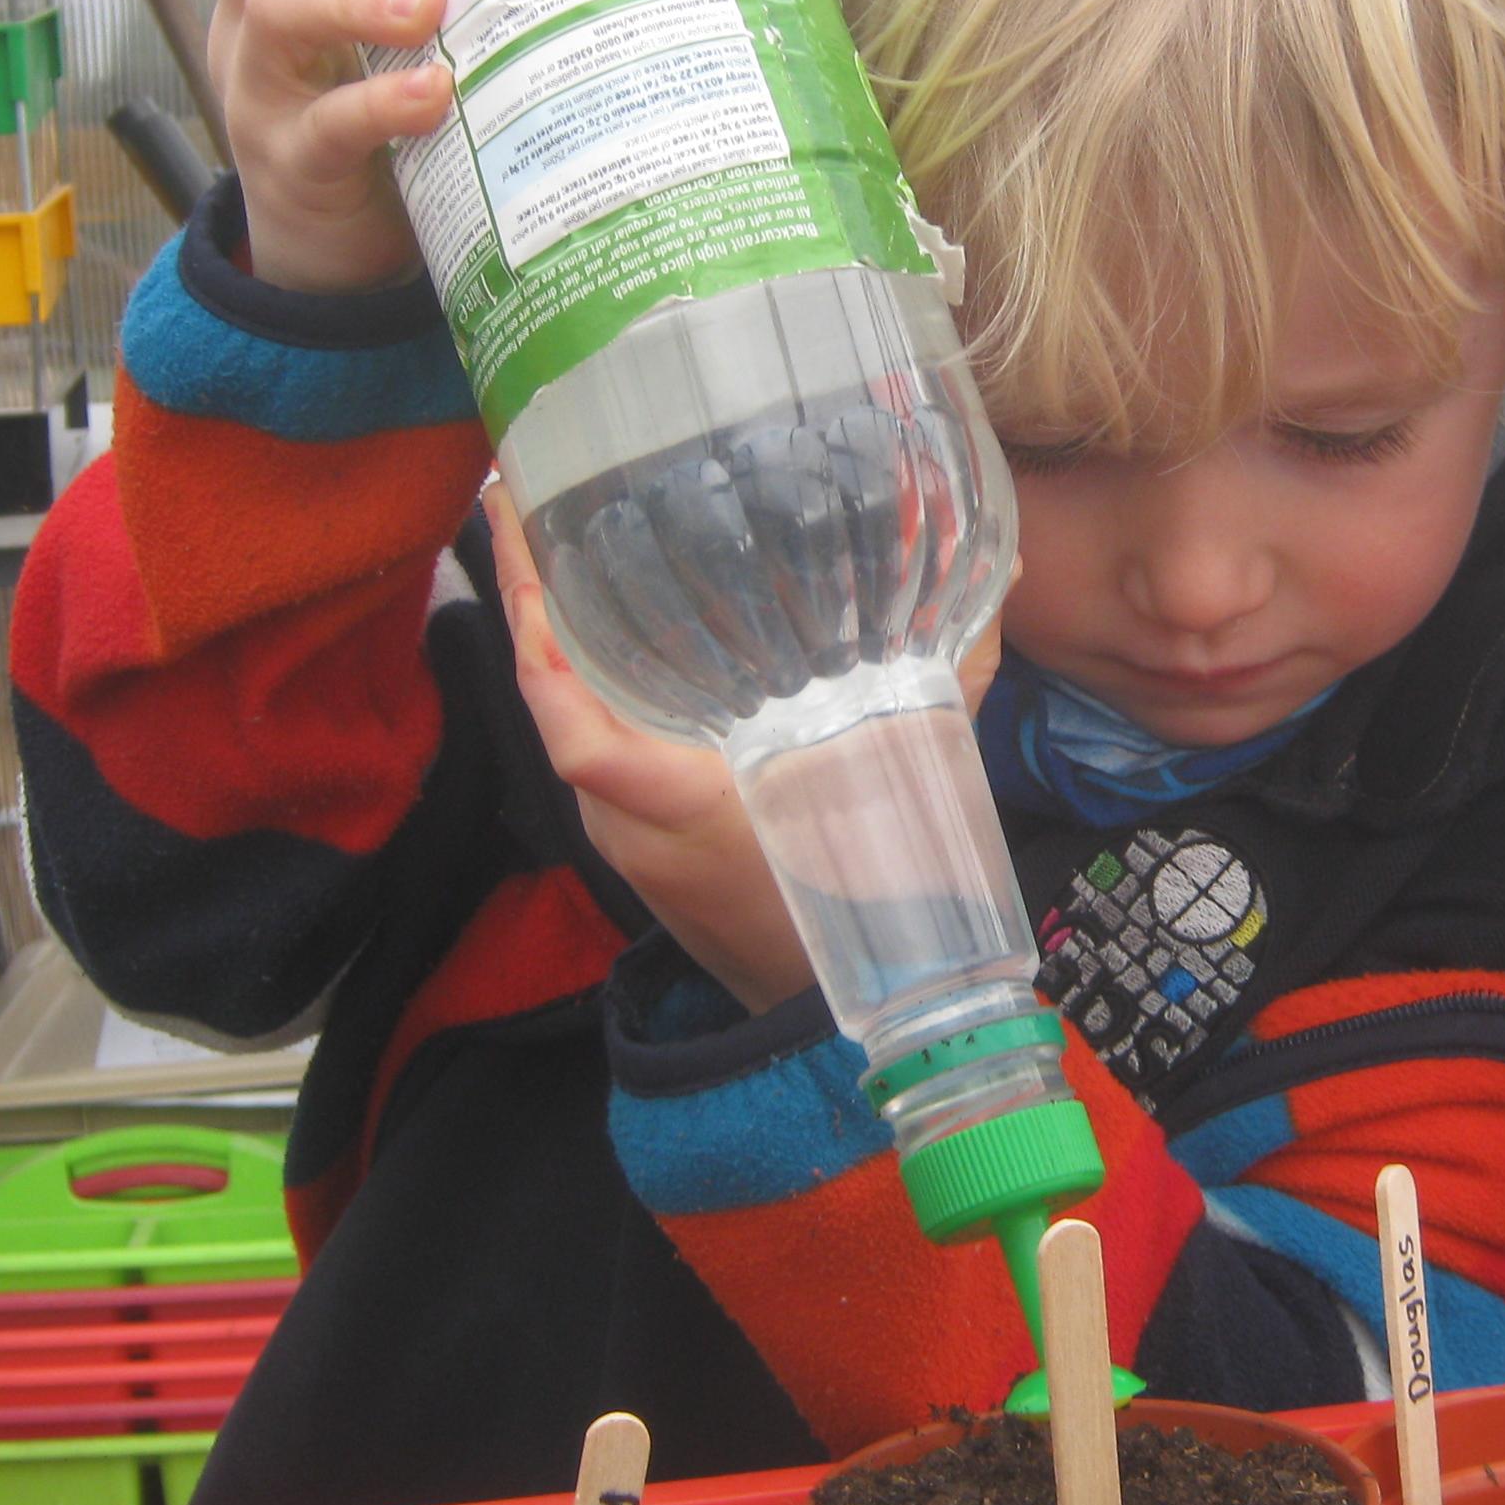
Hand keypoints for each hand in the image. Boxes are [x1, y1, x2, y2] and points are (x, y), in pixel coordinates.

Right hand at [208, 0, 456, 294]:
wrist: (331, 256)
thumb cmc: (367, 128)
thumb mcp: (371, 45)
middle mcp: (250, 28)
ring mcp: (262, 97)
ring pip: (276, 18)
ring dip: (353, 3)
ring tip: (426, 5)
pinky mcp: (294, 168)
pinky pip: (326, 126)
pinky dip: (380, 104)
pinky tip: (431, 96)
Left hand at [480, 485, 1009, 1014]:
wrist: (826, 1012)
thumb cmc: (871, 903)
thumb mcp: (915, 777)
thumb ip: (951, 676)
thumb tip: (989, 577)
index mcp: (680, 808)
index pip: (578, 734)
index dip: (539, 643)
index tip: (521, 545)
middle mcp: (628, 820)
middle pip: (551, 700)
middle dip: (526, 596)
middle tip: (514, 491)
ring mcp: (621, 832)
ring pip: (566, 716)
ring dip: (549, 628)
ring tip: (543, 531)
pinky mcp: (632, 835)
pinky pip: (592, 738)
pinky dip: (584, 672)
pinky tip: (600, 616)